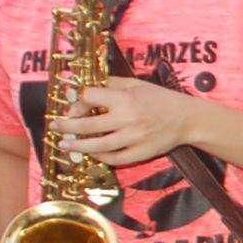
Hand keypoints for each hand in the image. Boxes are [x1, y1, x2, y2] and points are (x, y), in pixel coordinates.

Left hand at [50, 77, 196, 166]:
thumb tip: (84, 88)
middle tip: (55, 127)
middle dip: (66, 127)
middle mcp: (127, 119)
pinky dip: (99, 157)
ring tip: (64, 144)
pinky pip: (114, 159)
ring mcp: (133, 138)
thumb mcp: (137, 84)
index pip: (90, 98)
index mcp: (125, 98)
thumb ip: (111, 84)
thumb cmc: (160, 99)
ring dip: (76, 146)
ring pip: (97, 146)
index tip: (74, 106)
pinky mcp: (140, 153)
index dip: (78, 101)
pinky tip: (91, 154)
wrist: (187, 119)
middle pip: (87, 126)